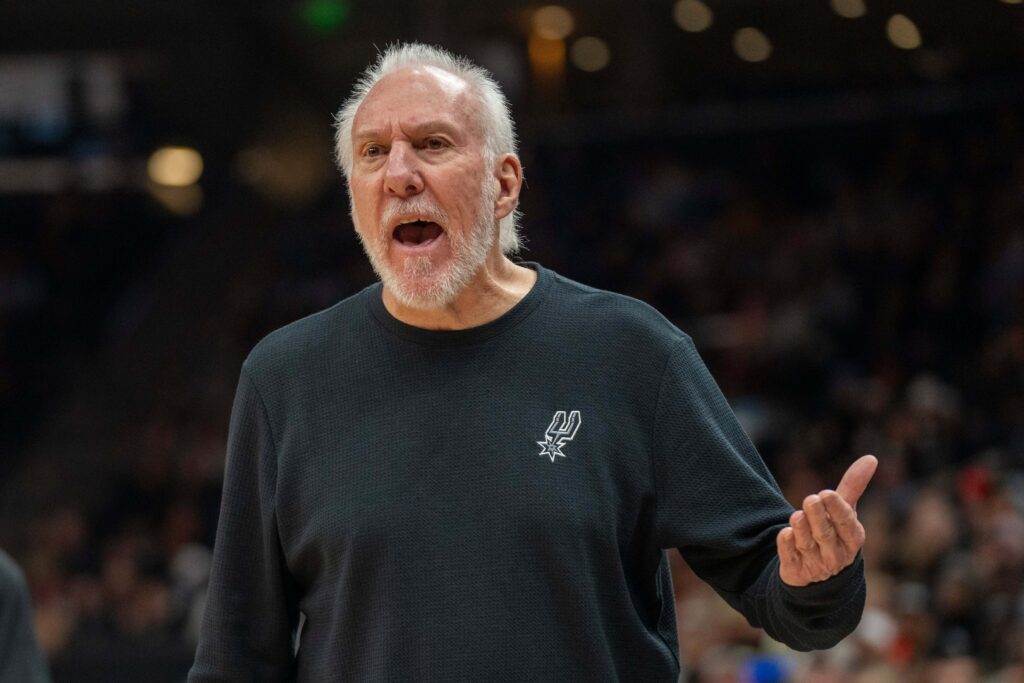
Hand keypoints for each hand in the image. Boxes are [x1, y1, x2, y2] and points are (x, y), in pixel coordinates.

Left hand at [776, 454, 877, 586]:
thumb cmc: (836, 531)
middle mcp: (836, 554)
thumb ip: (853, 486)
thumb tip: (871, 458)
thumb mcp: (846, 510)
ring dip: (801, 528)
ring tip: (796, 515)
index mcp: (852, 538)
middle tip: (810, 499)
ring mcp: (816, 565)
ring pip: (807, 544)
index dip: (836, 509)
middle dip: (818, 517)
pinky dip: (786, 545)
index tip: (826, 493)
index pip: (846, 523)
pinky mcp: (796, 571)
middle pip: (825, 534)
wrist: (819, 571)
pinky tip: (785, 534)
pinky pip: (790, 557)